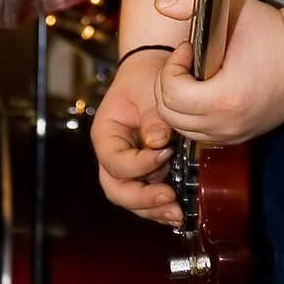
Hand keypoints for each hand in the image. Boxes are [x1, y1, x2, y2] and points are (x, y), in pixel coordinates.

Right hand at [91, 49, 182, 226]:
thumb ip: (152, 118)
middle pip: (117, 189)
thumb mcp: (148, 90)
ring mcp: (127, 165)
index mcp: (106, 135)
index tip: (166, 153)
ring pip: (131, 198)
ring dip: (152, 209)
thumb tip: (159, 143)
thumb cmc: (144, 77)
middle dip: (142, 199)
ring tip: (177, 214)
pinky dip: (159, 206)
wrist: (151, 70)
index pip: (115, 162)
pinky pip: (146, 195)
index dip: (140, 165)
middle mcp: (112, 155)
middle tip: (169, 198)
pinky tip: (177, 211)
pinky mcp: (144, 170)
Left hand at [154, 0, 283, 142]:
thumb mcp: (232, 7)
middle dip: (170, 84)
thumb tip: (159, 4)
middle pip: (170, 116)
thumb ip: (191, 0)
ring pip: (183, 128)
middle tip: (188, 61)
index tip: (188, 49)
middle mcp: (229, 123)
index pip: (171, 94)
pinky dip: (194, 116)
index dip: (172, 66)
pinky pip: (202, 133)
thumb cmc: (273, 31)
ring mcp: (236, 134)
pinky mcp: (242, 135)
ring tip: (196, 75)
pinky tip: (206, 90)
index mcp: (226, 97)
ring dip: (179, 102)